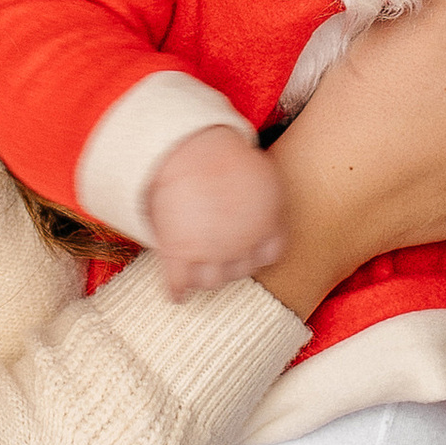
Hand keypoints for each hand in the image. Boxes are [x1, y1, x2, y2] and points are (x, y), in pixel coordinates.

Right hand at [143, 127, 287, 298]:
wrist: (192, 150)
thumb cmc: (228, 153)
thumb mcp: (264, 170)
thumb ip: (266, 194)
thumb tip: (260, 200)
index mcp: (266, 225)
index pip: (269, 255)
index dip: (256, 253)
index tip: (247, 249)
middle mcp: (242, 244)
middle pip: (239, 270)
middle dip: (229, 264)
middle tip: (217, 254)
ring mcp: (210, 252)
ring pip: (210, 281)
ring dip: (204, 277)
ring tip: (197, 272)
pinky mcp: (178, 252)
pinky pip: (178, 283)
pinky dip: (176, 290)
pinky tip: (176, 294)